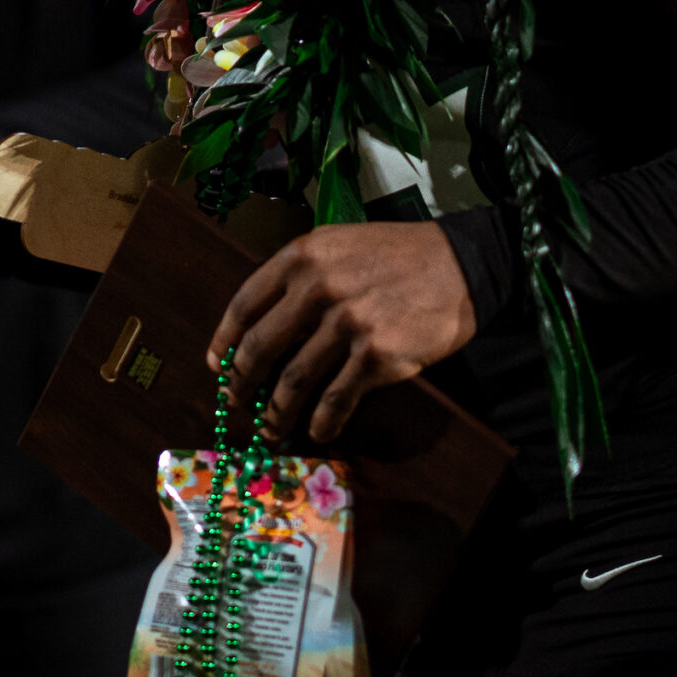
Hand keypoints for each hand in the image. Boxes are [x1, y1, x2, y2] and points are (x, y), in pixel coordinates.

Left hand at [208, 222, 477, 444]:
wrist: (459, 264)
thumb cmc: (396, 254)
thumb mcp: (339, 245)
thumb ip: (302, 274)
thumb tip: (265, 321)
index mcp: (302, 256)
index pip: (245, 302)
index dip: (225, 339)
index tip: (217, 364)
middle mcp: (318, 288)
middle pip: (262, 346)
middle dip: (242, 381)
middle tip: (236, 402)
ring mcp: (347, 323)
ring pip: (294, 379)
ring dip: (277, 412)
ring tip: (271, 429)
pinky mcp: (376, 355)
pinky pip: (337, 398)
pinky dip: (323, 421)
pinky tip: (318, 431)